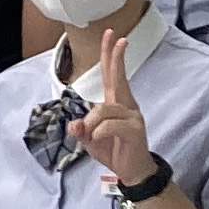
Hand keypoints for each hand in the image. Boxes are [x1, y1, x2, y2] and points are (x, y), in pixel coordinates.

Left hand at [68, 23, 152, 188]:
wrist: (132, 172)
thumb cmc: (112, 151)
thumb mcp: (89, 141)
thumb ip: (80, 130)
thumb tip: (73, 124)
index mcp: (115, 103)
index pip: (111, 75)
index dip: (110, 55)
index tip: (111, 35)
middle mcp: (126, 105)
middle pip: (118, 77)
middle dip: (116, 56)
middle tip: (118, 37)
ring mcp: (133, 116)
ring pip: (104, 109)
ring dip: (91, 123)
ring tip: (91, 137)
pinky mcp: (135, 130)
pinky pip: (110, 124)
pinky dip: (99, 132)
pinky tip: (99, 139)